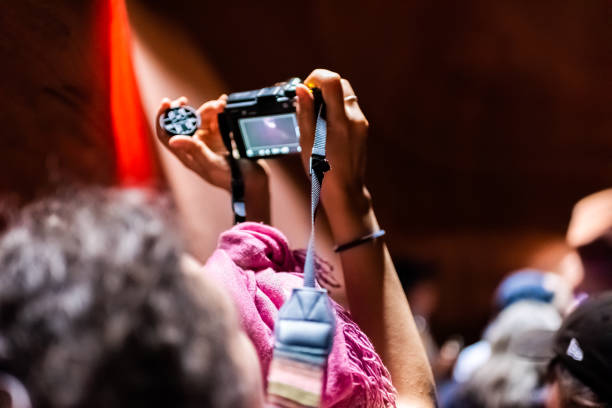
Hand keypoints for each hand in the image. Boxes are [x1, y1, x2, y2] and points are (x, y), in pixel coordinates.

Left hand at [155, 96, 268, 193]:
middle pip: (184, 122)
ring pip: (202, 118)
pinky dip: (220, 110)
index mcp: (187, 154)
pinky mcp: (222, 137)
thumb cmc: (229, 177)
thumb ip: (193, 150)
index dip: (163, 118)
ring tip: (220, 105)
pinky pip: (217, 119)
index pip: (166, 135)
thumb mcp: (210, 164)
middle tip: (186, 101)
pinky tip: (224, 103)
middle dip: (185, 110)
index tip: (167, 103)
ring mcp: (209, 141)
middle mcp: (195, 146)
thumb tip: (172, 140)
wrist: (252, 180)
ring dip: (209, 108)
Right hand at [295, 69, 369, 205]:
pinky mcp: (362, 129)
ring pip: (345, 96)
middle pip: (341, 84)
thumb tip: (302, 89)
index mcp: (340, 120)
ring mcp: (361, 123)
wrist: (345, 190)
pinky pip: (349, 109)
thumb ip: (305, 113)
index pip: (332, 80)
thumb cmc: (323, 171)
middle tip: (308, 104)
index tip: (306, 90)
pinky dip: (336, 110)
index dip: (316, 78)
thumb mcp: (307, 142)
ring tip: (316, 119)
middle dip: (322, 87)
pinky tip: (326, 128)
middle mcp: (354, 118)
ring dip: (329, 99)